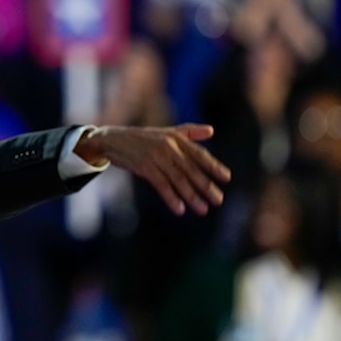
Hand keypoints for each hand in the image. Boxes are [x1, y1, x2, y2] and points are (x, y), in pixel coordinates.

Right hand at [75, 124, 230, 214]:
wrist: (114, 139)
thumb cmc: (143, 137)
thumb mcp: (167, 132)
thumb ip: (190, 132)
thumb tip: (212, 130)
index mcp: (176, 138)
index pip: (199, 154)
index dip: (213, 166)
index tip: (227, 177)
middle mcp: (169, 147)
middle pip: (191, 169)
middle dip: (205, 186)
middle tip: (218, 200)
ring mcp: (156, 157)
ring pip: (178, 179)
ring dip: (191, 196)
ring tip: (203, 209)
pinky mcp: (144, 167)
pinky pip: (161, 185)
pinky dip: (171, 197)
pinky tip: (180, 209)